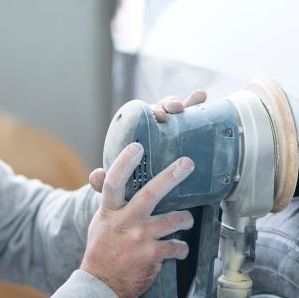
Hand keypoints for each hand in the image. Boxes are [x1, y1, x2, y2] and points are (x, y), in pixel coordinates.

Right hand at [80, 142, 194, 297]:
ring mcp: (140, 239)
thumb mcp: (100, 222)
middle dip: (171, 176)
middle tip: (187, 164)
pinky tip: (180, 249)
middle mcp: (125, 222)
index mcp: (110, 212)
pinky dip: (181, 247)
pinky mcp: (152, 256)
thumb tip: (96, 173)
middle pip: (150, 194)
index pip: (113, 182)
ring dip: (185, 218)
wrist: (101, 286)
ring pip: (173, 220)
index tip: (137, 147)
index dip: (124, 163)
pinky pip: (177, 246)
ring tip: (187, 219)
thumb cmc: (102, 250)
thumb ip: (106, 199)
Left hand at [88, 89, 206, 192]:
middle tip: (175, 110)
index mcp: (138, 136)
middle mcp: (156, 130)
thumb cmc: (135, 190)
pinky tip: (203, 97)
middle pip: (163, 110)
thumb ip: (108, 182)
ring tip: (195, 100)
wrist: (154, 201)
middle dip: (169, 104)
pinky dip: (198, 104)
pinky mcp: (191, 139)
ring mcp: (175, 133)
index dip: (151, 111)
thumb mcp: (122, 187)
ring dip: (187, 101)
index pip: (143, 117)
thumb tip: (95, 176)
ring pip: (180, 111)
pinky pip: (196, 120)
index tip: (158, 114)